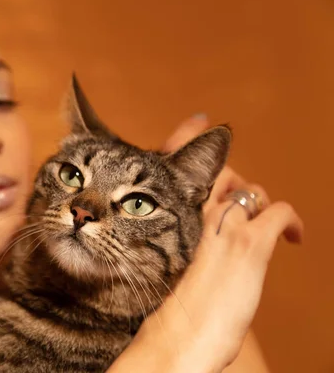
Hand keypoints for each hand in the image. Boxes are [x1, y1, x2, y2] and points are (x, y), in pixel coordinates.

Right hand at [131, 115, 303, 370]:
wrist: (179, 338)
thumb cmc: (172, 311)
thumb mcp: (165, 267)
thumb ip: (177, 239)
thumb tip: (193, 236)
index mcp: (166, 216)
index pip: (174, 161)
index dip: (186, 134)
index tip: (198, 122)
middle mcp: (193, 214)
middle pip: (218, 169)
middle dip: (228, 169)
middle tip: (237, 185)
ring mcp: (223, 226)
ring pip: (249, 187)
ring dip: (258, 200)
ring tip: (261, 221)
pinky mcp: (248, 244)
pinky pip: (279, 211)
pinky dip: (291, 221)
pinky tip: (294, 238)